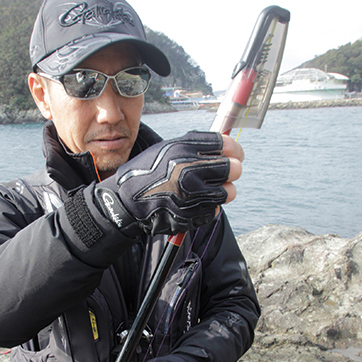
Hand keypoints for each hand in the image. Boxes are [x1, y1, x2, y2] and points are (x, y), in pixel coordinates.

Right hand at [94, 130, 242, 235]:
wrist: (126, 203)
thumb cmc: (147, 173)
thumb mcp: (167, 149)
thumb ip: (195, 146)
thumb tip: (226, 146)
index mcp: (184, 150)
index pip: (227, 145)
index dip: (235, 150)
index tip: (236, 155)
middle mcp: (189, 172)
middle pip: (233, 168)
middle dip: (231, 170)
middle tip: (224, 173)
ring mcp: (192, 196)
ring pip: (229, 192)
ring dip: (223, 190)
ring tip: (209, 189)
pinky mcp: (192, 216)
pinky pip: (214, 209)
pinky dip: (208, 206)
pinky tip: (194, 202)